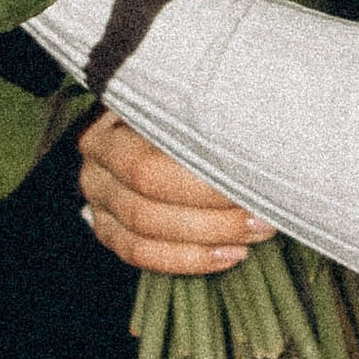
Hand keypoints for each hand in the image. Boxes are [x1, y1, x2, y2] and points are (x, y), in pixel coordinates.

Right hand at [77, 111, 257, 277]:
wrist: (153, 124)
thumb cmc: (186, 109)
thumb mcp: (190, 99)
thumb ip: (213, 113)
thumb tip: (256, 135)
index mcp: (111, 125)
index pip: (149, 167)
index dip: (202, 186)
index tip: (251, 186)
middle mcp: (97, 164)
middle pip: (147, 202)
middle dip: (212, 216)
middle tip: (261, 215)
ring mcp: (98, 200)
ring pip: (145, 233)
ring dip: (206, 239)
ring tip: (254, 233)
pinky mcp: (108, 229)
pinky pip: (141, 254)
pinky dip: (188, 259)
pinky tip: (228, 254)